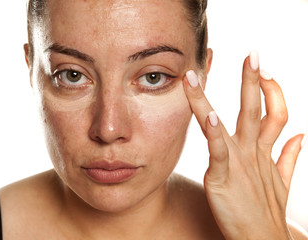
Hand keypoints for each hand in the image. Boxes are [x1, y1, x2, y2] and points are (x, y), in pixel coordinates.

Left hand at [183, 52, 304, 239]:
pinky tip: (209, 116)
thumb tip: (300, 136)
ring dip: (207, 100)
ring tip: (193, 76)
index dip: (273, 92)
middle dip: (254, 82)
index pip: (274, 114)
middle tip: (252, 55)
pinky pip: (218, 151)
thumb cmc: (267, 212)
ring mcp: (239, 163)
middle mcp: (253, 152)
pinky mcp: (223, 177)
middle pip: (257, 110)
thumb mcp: (280, 181)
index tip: (266, 73)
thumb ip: (288, 157)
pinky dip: (214, 133)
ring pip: (229, 123)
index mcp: (264, 151)